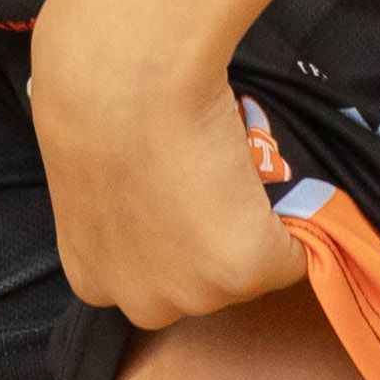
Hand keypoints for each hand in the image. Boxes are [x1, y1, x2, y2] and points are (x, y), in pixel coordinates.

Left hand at [24, 0, 302, 329]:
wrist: (125, 77)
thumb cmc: (91, 95)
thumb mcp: (85, 166)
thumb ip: (111, 204)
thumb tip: (138, 189)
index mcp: (91, 277)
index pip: (146, 277)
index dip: (169, 234)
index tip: (177, 196)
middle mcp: (143, 302)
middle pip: (198, 284)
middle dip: (209, 241)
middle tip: (212, 181)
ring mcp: (197, 292)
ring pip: (246, 270)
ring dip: (250, 229)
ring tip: (236, 170)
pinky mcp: (245, 269)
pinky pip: (292, 256)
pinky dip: (295, 223)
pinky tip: (266, 176)